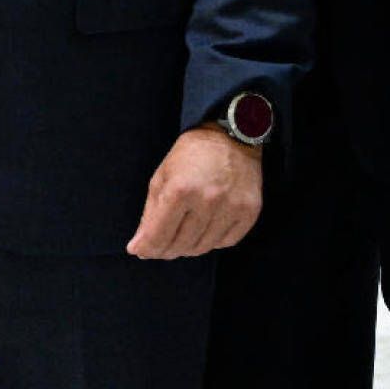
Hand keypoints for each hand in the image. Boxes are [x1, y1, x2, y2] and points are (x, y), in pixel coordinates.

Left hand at [126, 124, 262, 259]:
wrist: (230, 137)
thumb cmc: (189, 156)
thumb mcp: (161, 178)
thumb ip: (149, 215)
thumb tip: (140, 247)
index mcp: (180, 190)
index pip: (159, 235)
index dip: (146, 248)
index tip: (140, 250)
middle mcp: (207, 200)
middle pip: (181, 245)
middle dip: (165, 250)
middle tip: (159, 247)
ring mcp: (231, 207)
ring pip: (203, 247)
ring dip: (188, 248)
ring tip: (180, 238)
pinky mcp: (250, 211)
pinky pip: (226, 242)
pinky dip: (212, 241)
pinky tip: (204, 230)